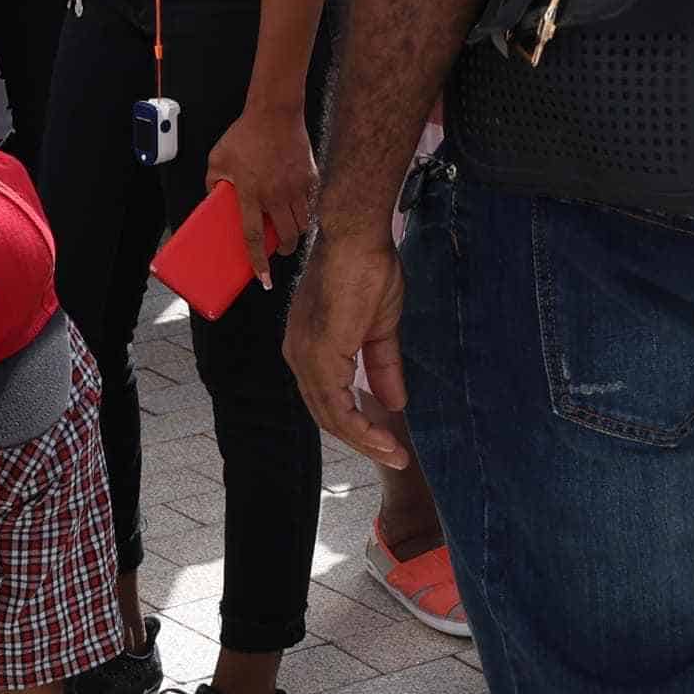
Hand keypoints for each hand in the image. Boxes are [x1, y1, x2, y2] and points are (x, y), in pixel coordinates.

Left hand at [202, 104, 318, 281]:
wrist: (275, 113)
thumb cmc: (244, 136)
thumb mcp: (218, 159)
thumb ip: (213, 183)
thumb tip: (213, 202)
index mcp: (250, 193)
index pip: (254, 235)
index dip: (258, 261)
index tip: (263, 279)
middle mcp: (276, 194)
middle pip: (286, 236)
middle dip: (283, 250)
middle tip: (278, 251)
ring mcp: (296, 187)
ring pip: (302, 224)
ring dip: (295, 233)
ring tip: (287, 232)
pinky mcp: (310, 178)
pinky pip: (311, 205)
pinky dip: (306, 213)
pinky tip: (297, 209)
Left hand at [290, 220, 409, 469]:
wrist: (357, 237)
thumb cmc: (366, 268)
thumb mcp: (380, 328)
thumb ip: (382, 366)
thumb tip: (394, 402)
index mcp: (310, 348)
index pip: (328, 399)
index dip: (357, 424)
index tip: (388, 442)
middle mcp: (299, 355)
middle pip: (326, 414)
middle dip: (362, 440)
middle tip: (394, 456)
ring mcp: (305, 356)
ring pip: (330, 416)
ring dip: (364, 440)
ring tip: (394, 454)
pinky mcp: (318, 354)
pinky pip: (336, 404)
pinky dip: (360, 426)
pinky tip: (382, 437)